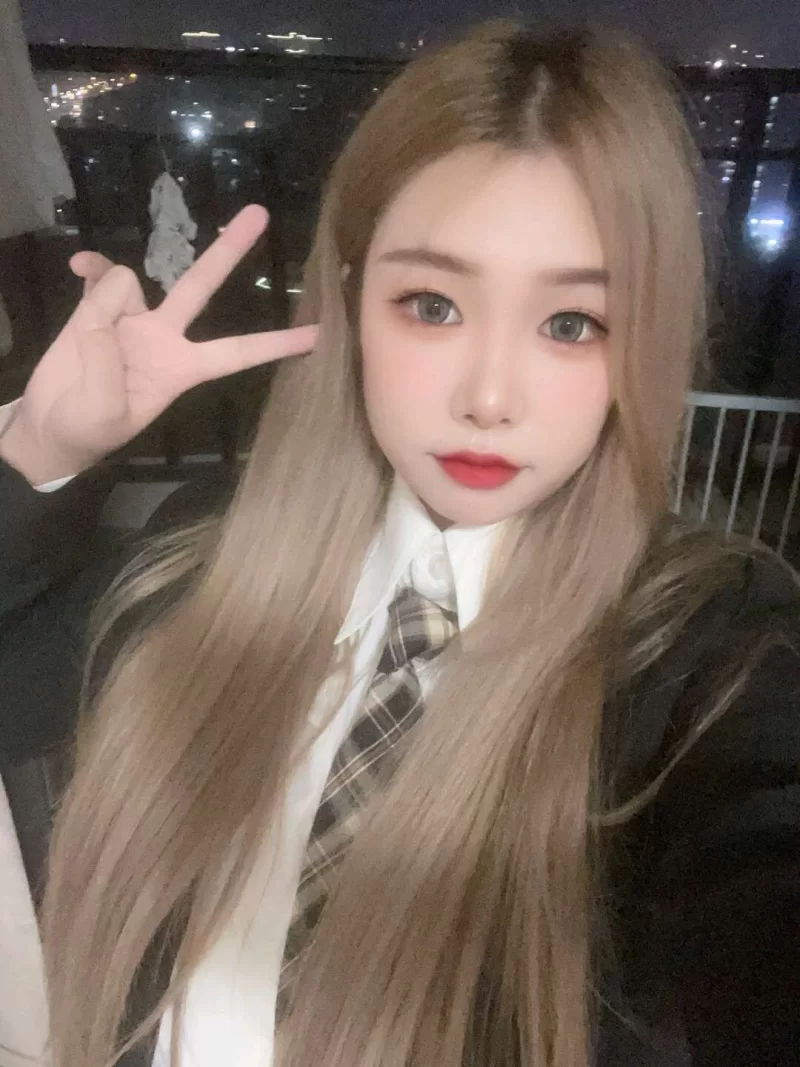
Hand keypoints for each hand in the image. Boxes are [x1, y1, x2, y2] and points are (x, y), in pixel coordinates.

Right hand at [1, 205, 317, 483]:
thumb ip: (107, 361)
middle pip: (202, 285)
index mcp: (182, 369)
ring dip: (103, 305)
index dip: (276, 344)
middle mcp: (165, 336)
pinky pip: (100, 274)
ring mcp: (132, 317)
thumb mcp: (104, 411)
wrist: (50, 427)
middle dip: (230, 251)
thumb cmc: (88, 430)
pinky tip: (76, 267)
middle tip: (261, 212)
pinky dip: (90, 268)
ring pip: (129, 283)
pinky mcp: (99, 306)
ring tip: (84, 344)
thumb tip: (106, 310)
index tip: (319, 334)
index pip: (238, 352)